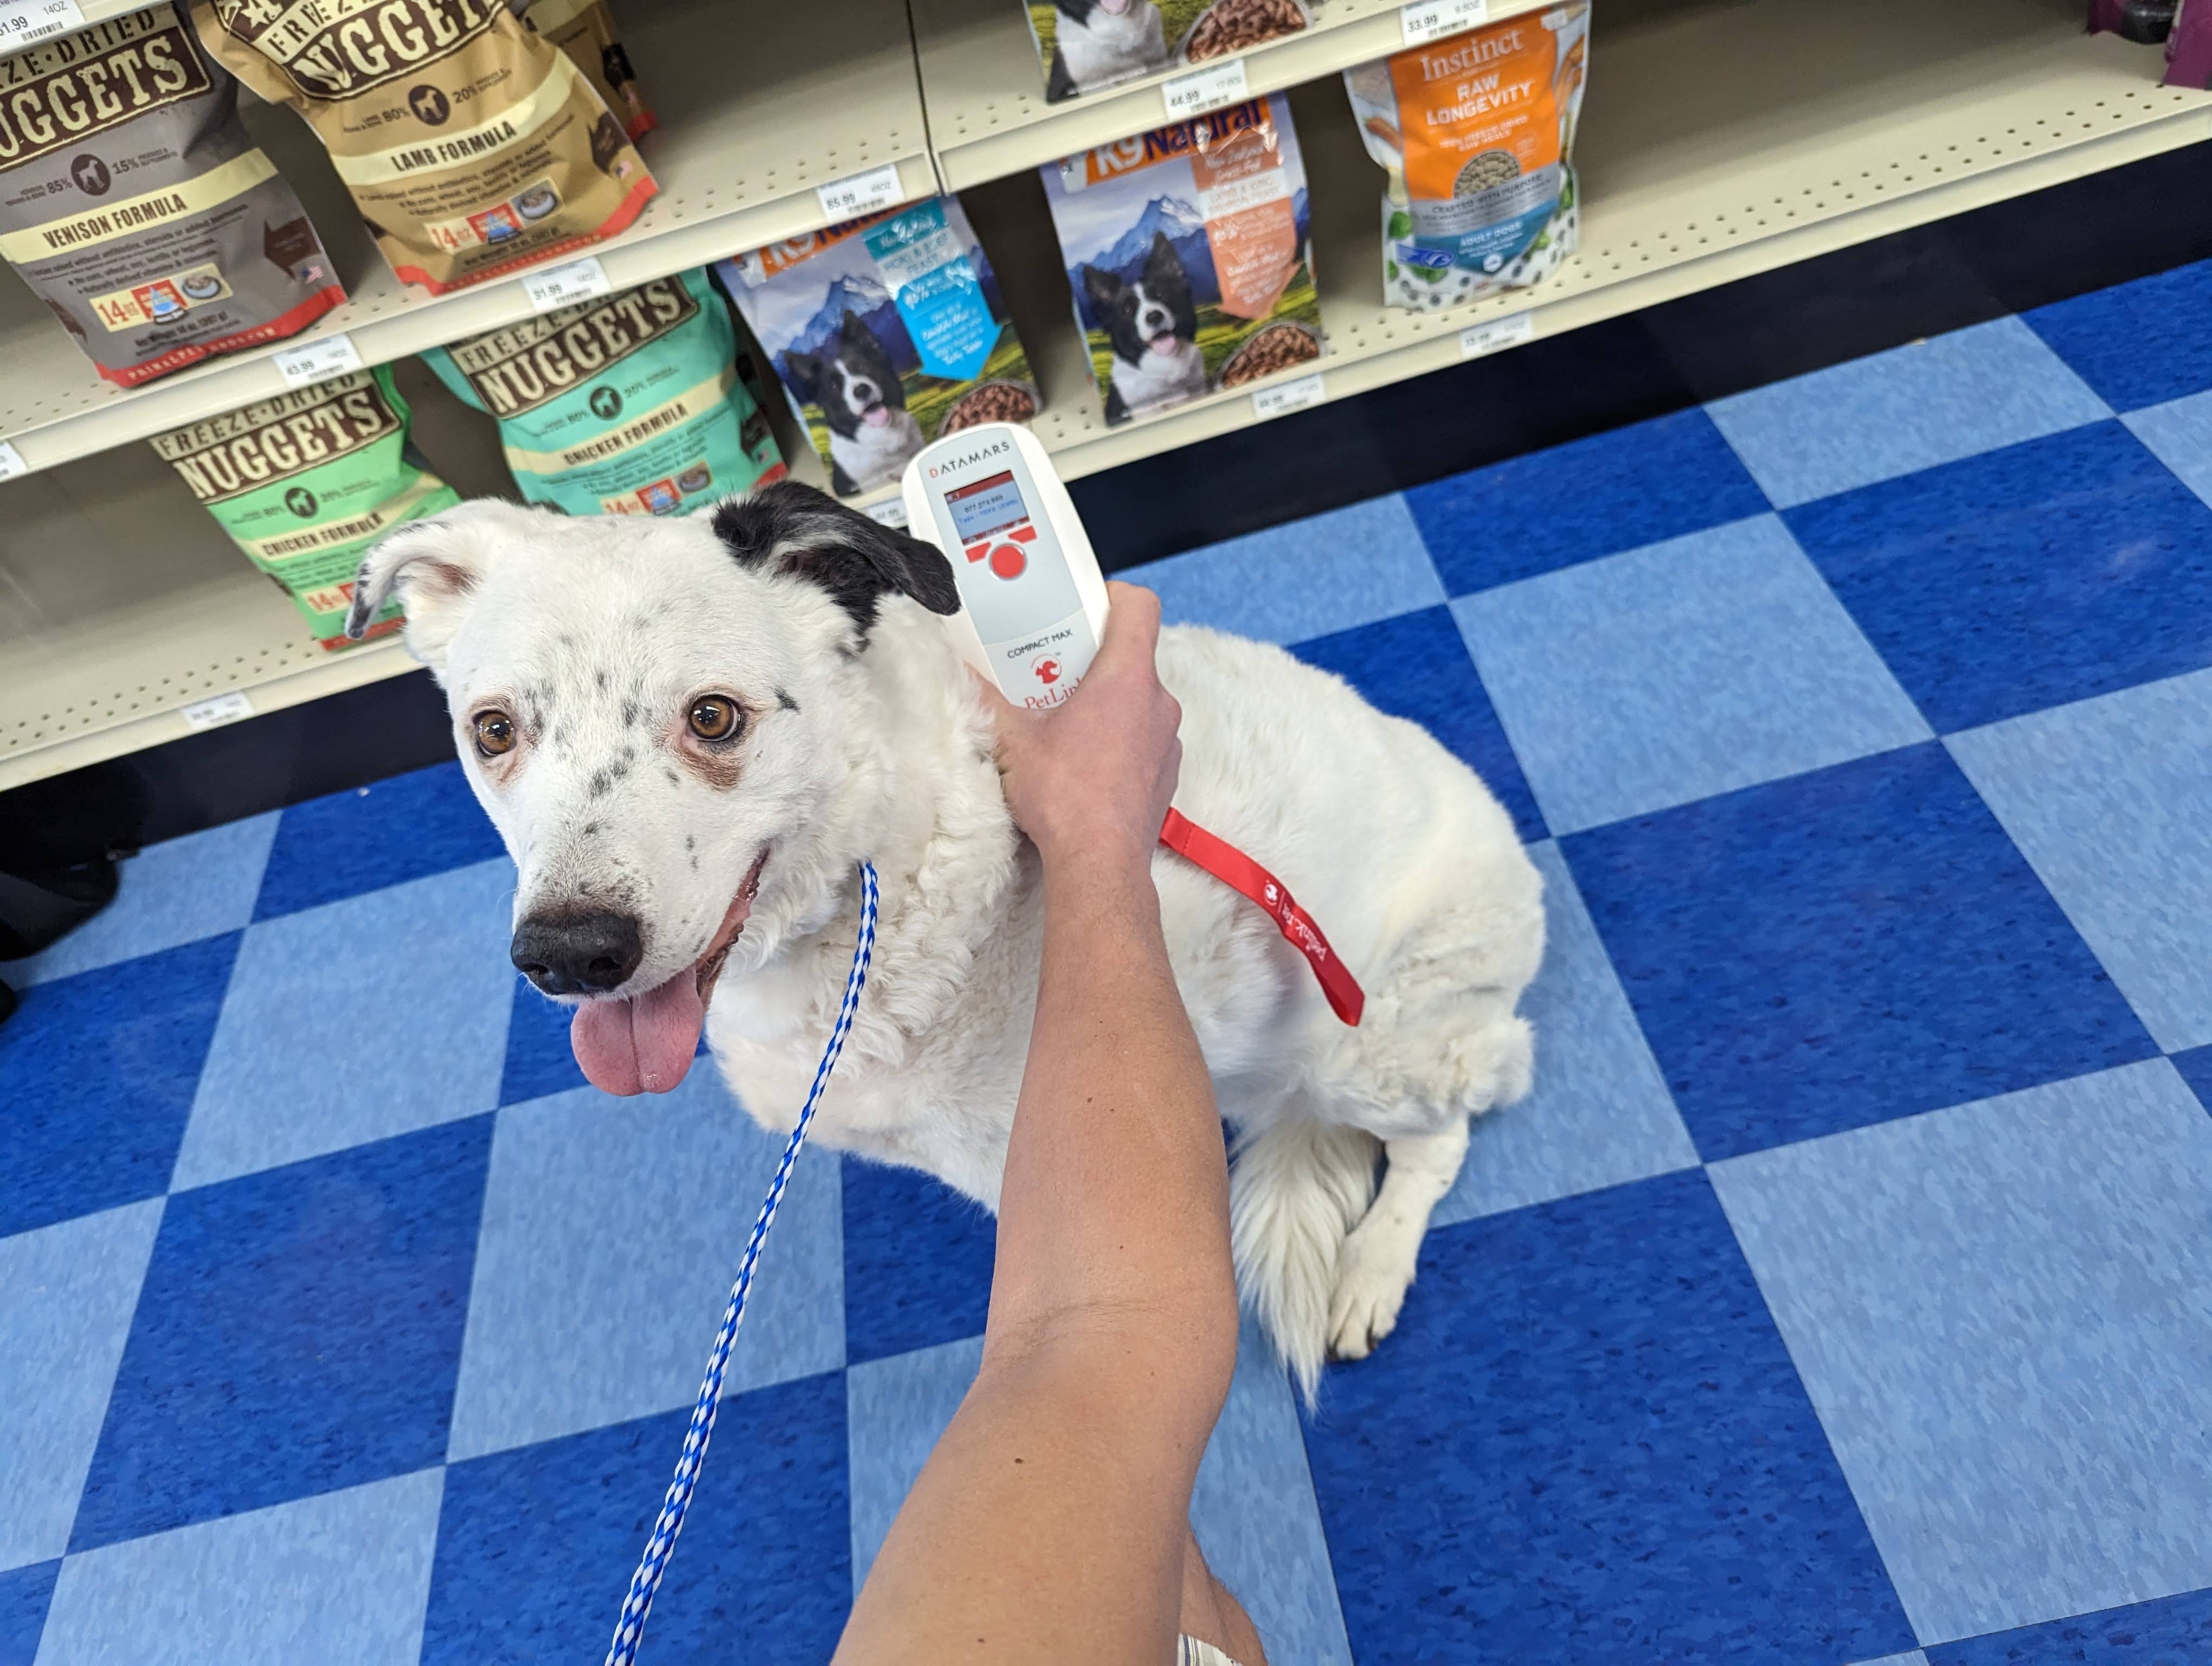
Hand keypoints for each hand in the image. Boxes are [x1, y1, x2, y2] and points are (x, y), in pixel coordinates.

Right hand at [978, 582, 1181, 873]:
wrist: (1100, 864)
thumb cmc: (1064, 798)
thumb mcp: (1014, 741)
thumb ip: (989, 698)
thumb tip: (965, 672)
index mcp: (1126, 678)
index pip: (1140, 607)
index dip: (1113, 597)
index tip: (1083, 608)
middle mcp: (1158, 702)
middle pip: (1133, 654)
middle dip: (1092, 657)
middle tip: (1052, 671)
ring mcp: (1168, 740)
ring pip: (1138, 698)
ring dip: (1106, 699)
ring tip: (1063, 719)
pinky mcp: (1166, 772)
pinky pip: (1145, 734)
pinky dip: (1119, 735)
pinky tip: (1084, 759)